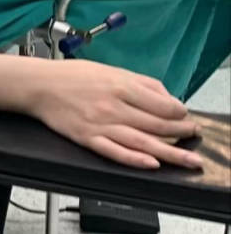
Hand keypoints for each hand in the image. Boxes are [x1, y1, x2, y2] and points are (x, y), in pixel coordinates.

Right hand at [26, 63, 203, 170]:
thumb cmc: (73, 76)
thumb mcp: (110, 70)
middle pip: (157, 125)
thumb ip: (141, 83)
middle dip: (181, 133)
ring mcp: (100, 124)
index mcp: (120, 85)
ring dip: (170, 153)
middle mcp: (113, 106)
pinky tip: (151, 164)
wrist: (39, 86)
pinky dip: (134, 160)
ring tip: (189, 160)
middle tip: (194, 137)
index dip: (180, 113)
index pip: (161, 104)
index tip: (187, 117)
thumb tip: (167, 98)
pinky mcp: (87, 139)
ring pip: (142, 142)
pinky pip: (114, 152)